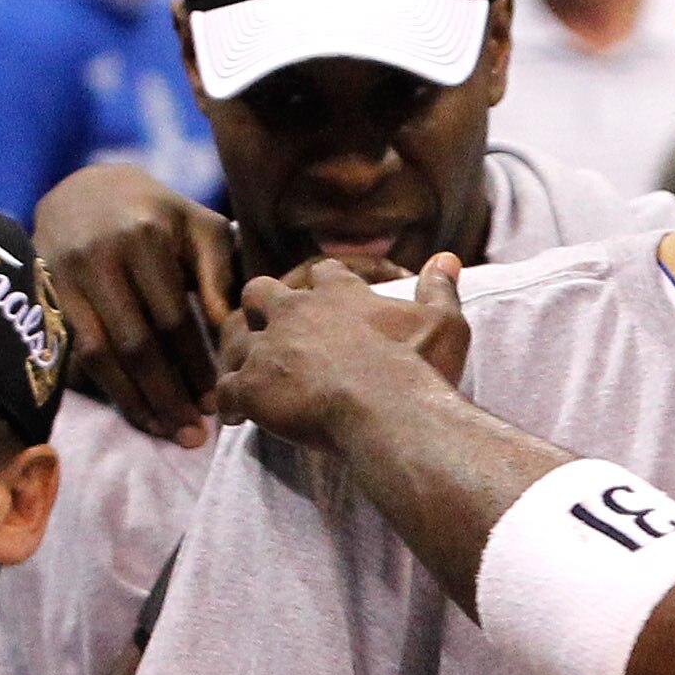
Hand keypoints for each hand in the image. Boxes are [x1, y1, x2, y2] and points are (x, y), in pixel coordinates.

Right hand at [33, 163, 237, 446]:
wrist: (84, 188)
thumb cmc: (159, 215)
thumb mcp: (199, 227)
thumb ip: (219, 272)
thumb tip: (228, 324)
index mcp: (145, 237)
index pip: (173, 318)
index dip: (195, 365)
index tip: (216, 402)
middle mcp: (100, 255)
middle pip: (137, 343)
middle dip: (168, 394)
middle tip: (194, 434)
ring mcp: (66, 274)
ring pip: (102, 354)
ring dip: (136, 401)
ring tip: (167, 432)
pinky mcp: (45, 292)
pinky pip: (77, 351)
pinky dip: (108, 388)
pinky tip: (135, 412)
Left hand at [214, 253, 468, 449]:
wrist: (389, 413)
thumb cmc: (418, 369)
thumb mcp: (444, 323)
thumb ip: (440, 289)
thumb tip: (447, 258)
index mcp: (339, 295)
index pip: (323, 272)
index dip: (322, 282)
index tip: (323, 295)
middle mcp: (295, 312)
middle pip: (259, 291)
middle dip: (260, 306)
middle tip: (269, 329)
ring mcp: (269, 349)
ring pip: (233, 338)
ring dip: (237, 354)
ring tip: (242, 373)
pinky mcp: (253, 387)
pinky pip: (227, 390)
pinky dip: (228, 403)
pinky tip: (233, 416)